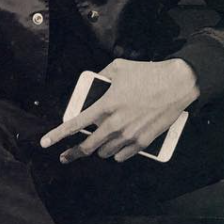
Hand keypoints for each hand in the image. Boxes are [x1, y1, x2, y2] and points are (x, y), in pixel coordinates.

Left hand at [42, 58, 198, 162]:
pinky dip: (115, 154)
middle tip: (66, 156)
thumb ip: (101, 76)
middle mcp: (114, 124)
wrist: (178, 84)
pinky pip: (122, 156)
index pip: (75, 125)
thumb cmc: (148, 73)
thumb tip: (94, 82)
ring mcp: (129, 135)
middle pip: (87, 146)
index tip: (45, 143)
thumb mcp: (118, 67)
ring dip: (97, 150)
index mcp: (105, 106)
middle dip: (73, 153)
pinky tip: (114, 149)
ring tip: (96, 145)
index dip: (57, 136)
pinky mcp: (143, 141)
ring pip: (104, 152)